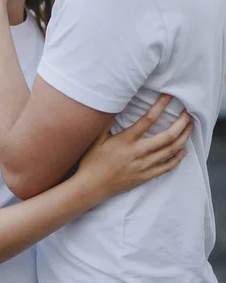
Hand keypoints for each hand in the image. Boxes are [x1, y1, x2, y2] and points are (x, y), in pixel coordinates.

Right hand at [76, 94, 191, 202]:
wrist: (92, 186)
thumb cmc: (92, 160)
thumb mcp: (97, 138)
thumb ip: (108, 121)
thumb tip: (115, 104)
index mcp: (127, 139)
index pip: (149, 119)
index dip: (160, 105)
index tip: (168, 96)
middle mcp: (139, 152)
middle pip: (168, 136)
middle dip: (180, 123)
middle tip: (187, 113)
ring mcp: (145, 165)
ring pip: (171, 150)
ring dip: (183, 138)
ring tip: (190, 127)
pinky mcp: (146, 176)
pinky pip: (167, 167)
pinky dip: (178, 158)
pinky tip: (183, 150)